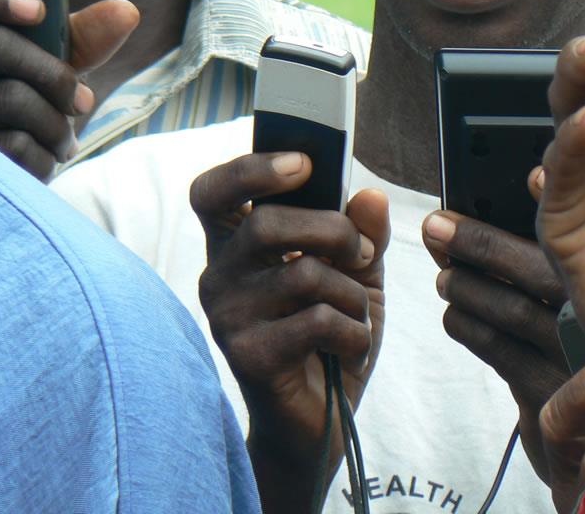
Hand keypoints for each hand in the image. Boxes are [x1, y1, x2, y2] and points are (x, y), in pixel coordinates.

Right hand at [0, 0, 137, 178]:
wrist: (6, 142)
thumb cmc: (27, 80)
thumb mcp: (54, 52)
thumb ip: (86, 32)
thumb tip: (127, 11)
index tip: (38, 9)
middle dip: (53, 75)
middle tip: (83, 101)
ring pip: (5, 99)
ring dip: (55, 123)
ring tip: (66, 137)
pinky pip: (6, 146)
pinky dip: (41, 155)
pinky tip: (44, 155)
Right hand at [191, 152, 389, 513]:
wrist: (320, 421)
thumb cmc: (329, 336)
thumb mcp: (355, 275)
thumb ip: (363, 234)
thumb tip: (371, 196)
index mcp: (236, 246)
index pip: (213, 192)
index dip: (251, 169)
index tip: (304, 162)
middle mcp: (219, 276)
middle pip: (266, 223)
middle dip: (333, 231)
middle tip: (361, 254)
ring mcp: (228, 318)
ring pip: (304, 274)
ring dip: (352, 294)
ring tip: (356, 316)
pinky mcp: (247, 357)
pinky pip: (317, 321)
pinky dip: (353, 333)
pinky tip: (350, 349)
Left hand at [423, 204, 568, 483]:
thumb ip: (568, 232)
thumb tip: (537, 176)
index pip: (559, 239)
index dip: (511, 220)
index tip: (469, 204)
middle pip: (532, 273)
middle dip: (475, 246)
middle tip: (434, 228)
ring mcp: (575, 361)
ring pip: (510, 313)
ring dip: (466, 288)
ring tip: (443, 275)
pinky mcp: (550, 398)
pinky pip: (499, 354)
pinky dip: (469, 329)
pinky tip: (454, 315)